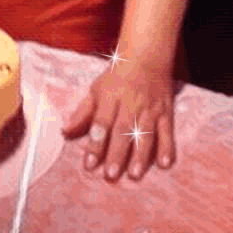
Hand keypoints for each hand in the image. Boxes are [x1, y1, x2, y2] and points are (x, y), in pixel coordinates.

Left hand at [61, 56, 177, 180]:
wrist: (148, 57)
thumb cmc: (117, 77)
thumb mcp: (96, 90)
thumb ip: (82, 113)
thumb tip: (64, 132)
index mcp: (111, 98)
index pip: (102, 122)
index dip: (96, 143)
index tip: (89, 164)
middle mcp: (132, 104)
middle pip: (123, 131)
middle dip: (117, 154)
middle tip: (111, 174)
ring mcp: (150, 109)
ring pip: (146, 134)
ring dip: (141, 156)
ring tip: (134, 174)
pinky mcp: (166, 113)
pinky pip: (167, 132)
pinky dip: (167, 148)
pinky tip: (165, 164)